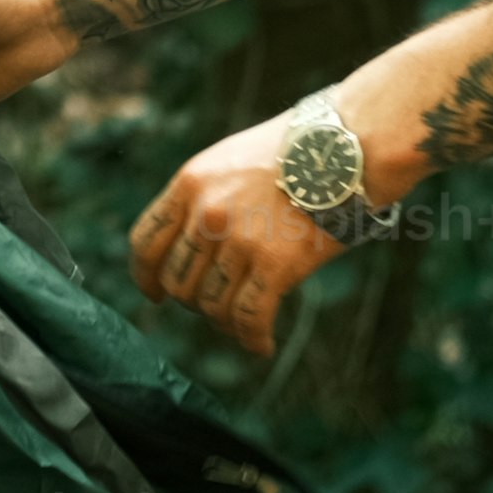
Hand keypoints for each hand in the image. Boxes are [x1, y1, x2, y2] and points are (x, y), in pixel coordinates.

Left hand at [125, 119, 339, 355]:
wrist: (347, 147)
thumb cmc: (296, 151)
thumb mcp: (231, 160)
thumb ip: (205, 197)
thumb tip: (192, 242)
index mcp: (190, 183)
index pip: (146, 242)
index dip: (146, 276)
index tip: (154, 294)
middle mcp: (206, 213)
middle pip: (178, 281)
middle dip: (193, 302)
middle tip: (215, 307)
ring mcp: (239, 240)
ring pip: (211, 305)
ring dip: (224, 323)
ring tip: (242, 325)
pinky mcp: (274, 264)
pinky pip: (248, 317)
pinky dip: (253, 339)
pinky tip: (262, 345)